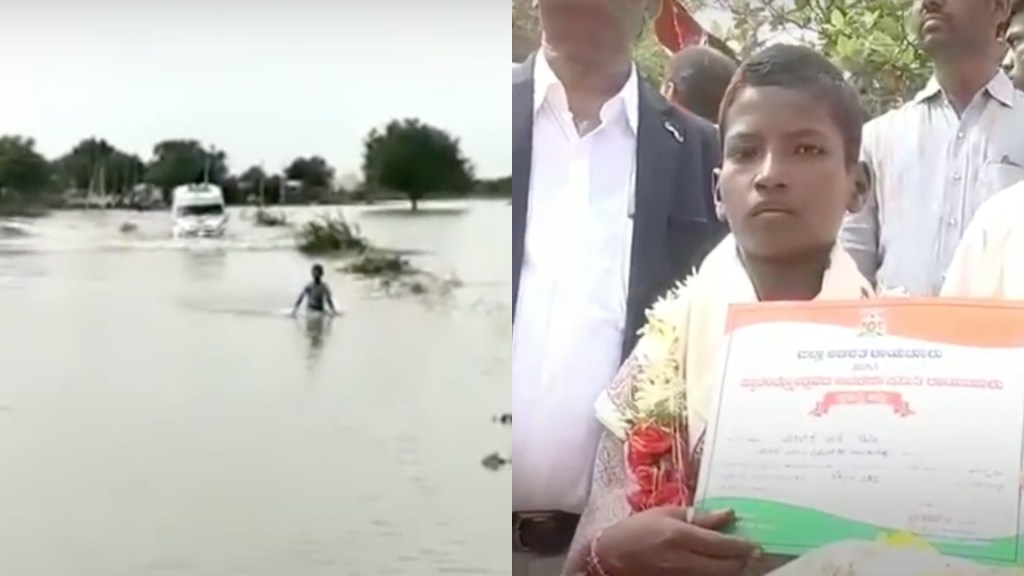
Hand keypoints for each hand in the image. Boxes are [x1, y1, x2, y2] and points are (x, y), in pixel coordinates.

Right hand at [594, 507, 758, 575]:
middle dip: (743, 561)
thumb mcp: (666, 513)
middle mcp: (684, 560)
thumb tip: (729, 514)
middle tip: (752, 553)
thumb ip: (699, 516)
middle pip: (726, 567)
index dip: (743, 546)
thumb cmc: (637, 529)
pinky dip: (717, 574)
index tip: (756, 544)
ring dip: (733, 570)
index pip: (722, 545)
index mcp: (680, 536)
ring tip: (738, 560)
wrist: (611, 556)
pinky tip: (719, 567)